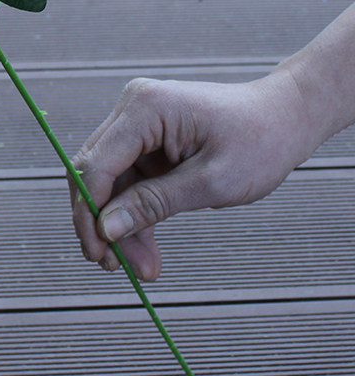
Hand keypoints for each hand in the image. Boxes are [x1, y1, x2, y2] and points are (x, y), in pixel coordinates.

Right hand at [70, 71, 318, 280]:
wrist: (286, 119)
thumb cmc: (260, 141)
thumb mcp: (211, 181)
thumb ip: (153, 204)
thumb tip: (106, 229)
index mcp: (146, 109)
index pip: (97, 163)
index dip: (90, 210)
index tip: (98, 252)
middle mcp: (134, 109)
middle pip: (95, 171)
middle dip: (101, 221)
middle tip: (112, 265)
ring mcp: (138, 123)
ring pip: (110, 182)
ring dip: (119, 224)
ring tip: (138, 267)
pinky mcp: (147, 140)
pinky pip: (129, 181)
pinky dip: (134, 214)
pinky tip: (144, 249)